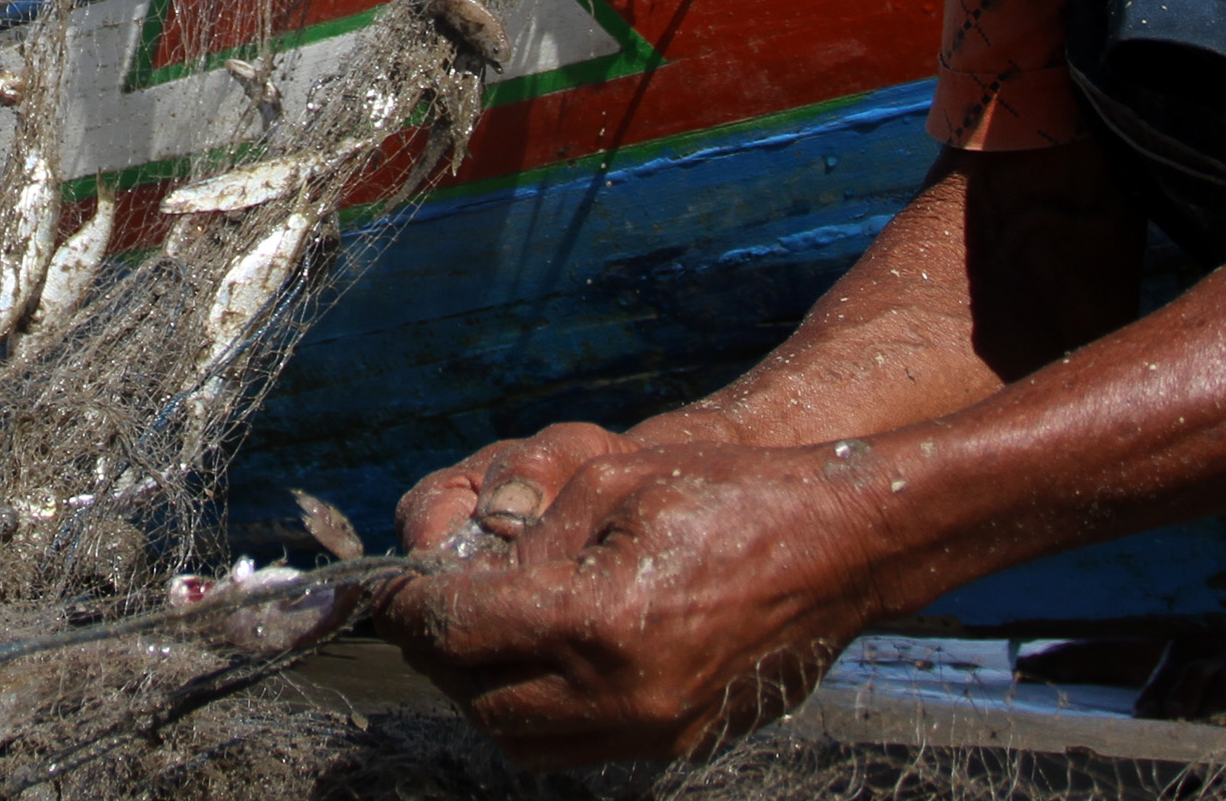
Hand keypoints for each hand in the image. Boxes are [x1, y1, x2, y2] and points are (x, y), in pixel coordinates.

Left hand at [376, 441, 879, 765]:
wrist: (839, 545)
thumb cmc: (728, 493)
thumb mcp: (613, 479)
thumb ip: (527, 536)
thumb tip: (464, 575)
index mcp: (597, 619)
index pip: (460, 629)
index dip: (410, 607)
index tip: (386, 589)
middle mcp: (619, 692)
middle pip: (478, 697)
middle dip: (438, 653)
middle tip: (425, 611)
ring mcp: (651, 729)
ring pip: (521, 739)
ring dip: (480, 692)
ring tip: (474, 639)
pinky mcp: (674, 742)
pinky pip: (574, 747)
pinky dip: (536, 713)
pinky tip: (534, 661)